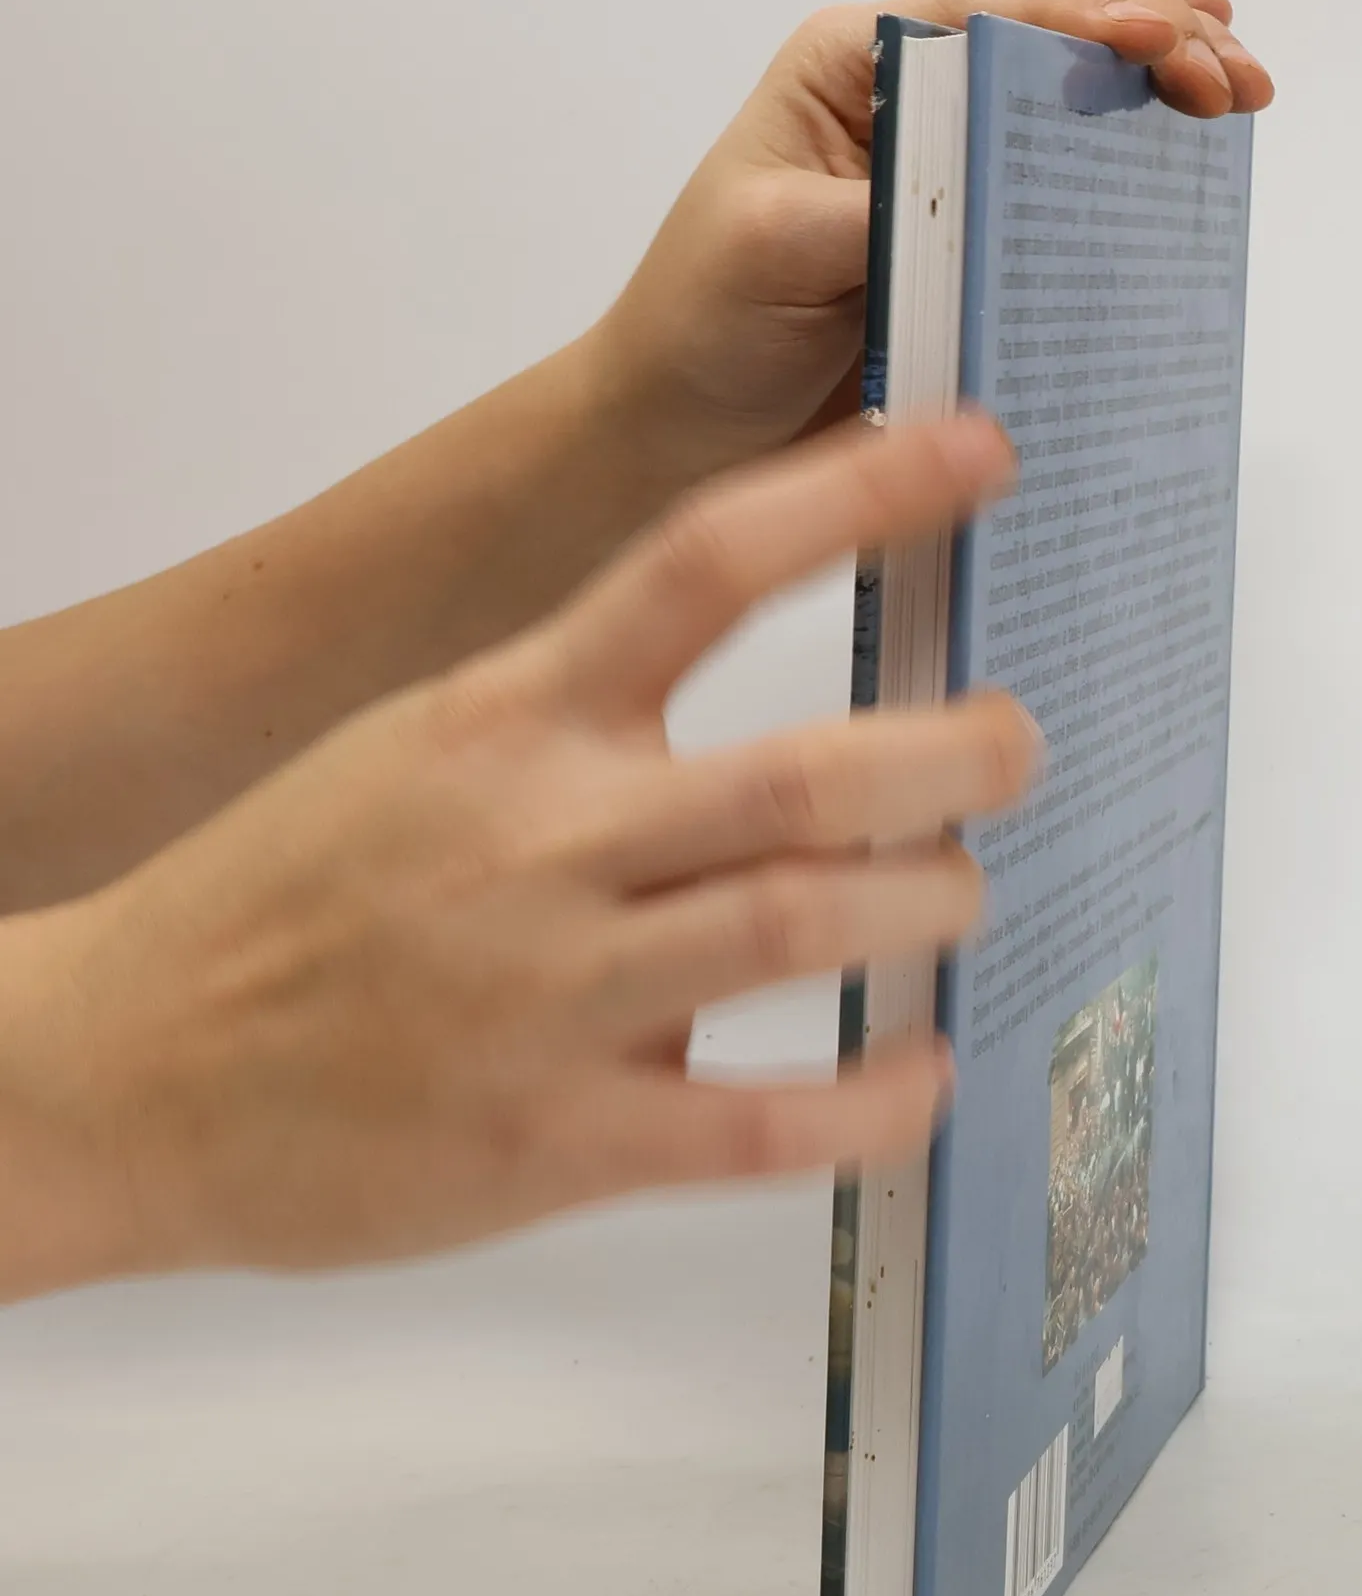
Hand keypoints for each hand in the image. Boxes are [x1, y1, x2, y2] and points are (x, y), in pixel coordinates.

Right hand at [0, 415, 1034, 1295]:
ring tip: (964, 893)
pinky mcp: (554, 1143)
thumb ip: (574, 723)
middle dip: (954, 751)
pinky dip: (872, 1099)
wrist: (110, 1072)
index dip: (861, 495)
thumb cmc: (274, 906)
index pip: (707, 562)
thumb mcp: (419, 756)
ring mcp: (550, 997)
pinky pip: (762, 1124)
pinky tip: (925, 1072)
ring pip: (802, 922)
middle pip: (806, 769)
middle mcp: (541, 841)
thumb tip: (751, 720)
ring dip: (927, 903)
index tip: (977, 452)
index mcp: (507, 722)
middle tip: (1016, 744)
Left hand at [596, 0, 1272, 477]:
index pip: (995, 13)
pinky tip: (1190, 137)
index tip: (1165, 45)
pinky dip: (1129, 169)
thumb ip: (879, 208)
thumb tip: (981, 200)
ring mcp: (950, 181)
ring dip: (1160, 89)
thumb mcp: (772, 245)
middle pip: (1055, 35)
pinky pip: (1062, 203)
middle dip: (1153, 37)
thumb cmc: (700, 325)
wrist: (680, 434)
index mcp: (853, 67)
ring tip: (1238, 96)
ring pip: (1072, 107)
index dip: (1092, 19)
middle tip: (1230, 80)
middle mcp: (911, 108)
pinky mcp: (972, 257)